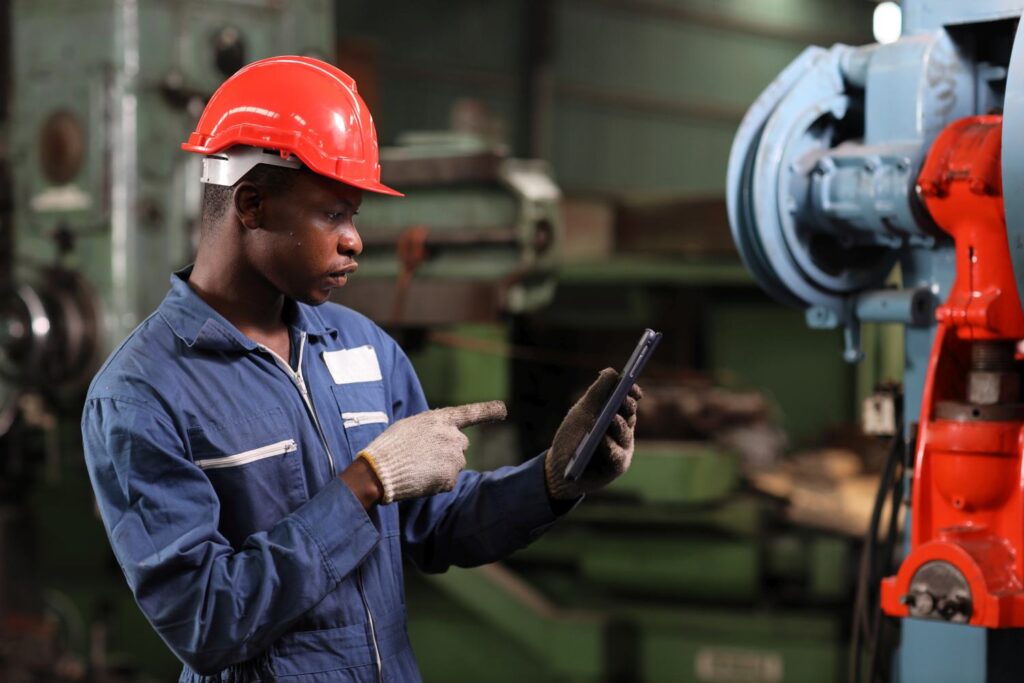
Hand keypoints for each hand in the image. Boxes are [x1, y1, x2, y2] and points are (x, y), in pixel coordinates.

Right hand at [356, 401, 506, 503]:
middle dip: (447, 452)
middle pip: (460, 445)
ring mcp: (454, 457)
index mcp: (440, 419)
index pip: (469, 413)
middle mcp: (453, 435)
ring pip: (455, 465)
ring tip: (418, 468)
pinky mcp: (451, 477)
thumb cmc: (389, 446)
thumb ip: (431, 429)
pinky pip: (448, 481)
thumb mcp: (410, 426)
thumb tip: (440, 439)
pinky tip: (420, 479)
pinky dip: (437, 483)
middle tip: (422, 457)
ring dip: (441, 468)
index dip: (488, 411)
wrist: (379, 469)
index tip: (503, 409)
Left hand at [544, 368, 642, 499]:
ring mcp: (622, 447)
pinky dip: (610, 448)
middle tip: (622, 399)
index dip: (631, 391)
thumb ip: (597, 392)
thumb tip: (612, 371)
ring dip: (618, 426)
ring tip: (611, 418)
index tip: (629, 385)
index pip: (628, 399)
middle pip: (630, 413)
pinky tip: (603, 441)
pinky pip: (618, 455)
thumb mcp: (582, 412)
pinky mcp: (618, 465)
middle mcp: (622, 429)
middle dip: (626, 406)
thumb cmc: (572, 437)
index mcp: (615, 413)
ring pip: (625, 433)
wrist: (561, 469)